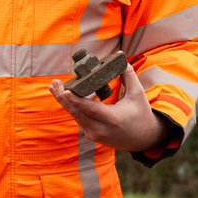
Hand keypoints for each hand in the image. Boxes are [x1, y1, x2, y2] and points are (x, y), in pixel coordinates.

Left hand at [49, 64, 168, 151]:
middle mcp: (100, 129)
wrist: (143, 139)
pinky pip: (79, 119)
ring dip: (64, 101)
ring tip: (54, 86)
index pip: (90, 109)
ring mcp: (94, 134)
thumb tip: (119, 57)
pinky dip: (72, 107)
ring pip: (75, 116)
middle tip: (54, 83)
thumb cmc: (141, 114)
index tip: (65, 91)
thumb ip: (128, 76)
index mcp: (113, 120)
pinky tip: (64, 94)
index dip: (76, 100)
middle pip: (77, 113)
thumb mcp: (138, 94)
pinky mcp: (91, 135)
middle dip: (63, 97)